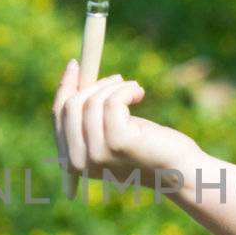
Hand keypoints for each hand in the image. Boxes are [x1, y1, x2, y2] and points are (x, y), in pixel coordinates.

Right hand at [52, 60, 201, 191]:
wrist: (177, 170)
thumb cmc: (145, 147)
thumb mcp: (109, 129)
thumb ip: (88, 112)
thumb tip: (76, 70)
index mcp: (72, 160)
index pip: (58, 115)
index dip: (66, 87)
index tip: (75, 64)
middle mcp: (78, 161)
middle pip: (71, 106)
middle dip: (95, 85)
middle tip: (119, 79)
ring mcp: (97, 154)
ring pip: (93, 102)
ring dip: (116, 87)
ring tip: (134, 89)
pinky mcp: (118, 143)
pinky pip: (113, 101)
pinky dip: (127, 90)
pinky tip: (140, 93)